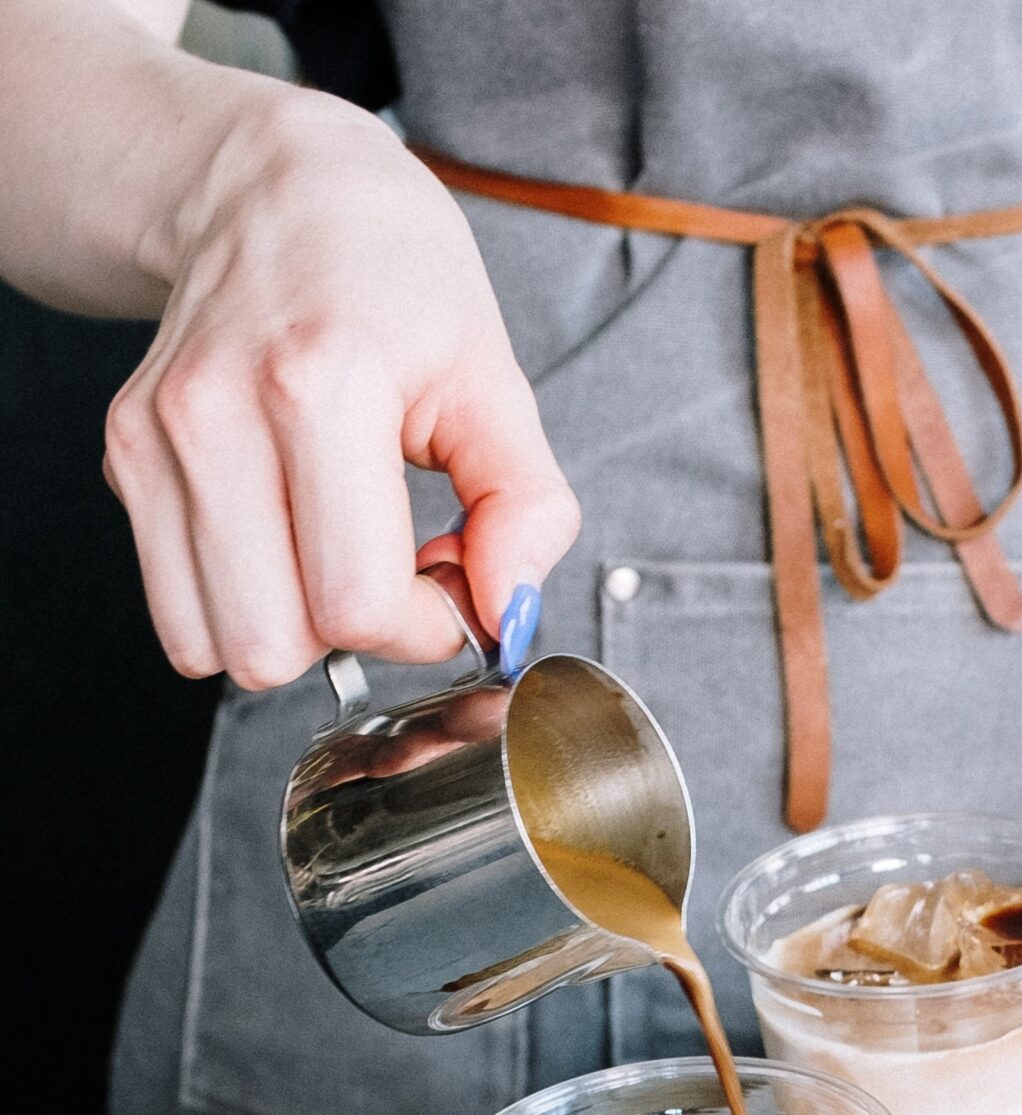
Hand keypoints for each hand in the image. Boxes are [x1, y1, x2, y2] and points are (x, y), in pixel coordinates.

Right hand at [103, 90, 578, 688]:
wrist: (276, 192)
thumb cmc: (395, 279)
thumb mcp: (496, 380)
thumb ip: (526, 507)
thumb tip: (509, 616)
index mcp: (320, 387)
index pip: (354, 604)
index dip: (423, 626)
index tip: (454, 580)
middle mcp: (215, 416)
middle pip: (272, 644)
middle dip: (355, 638)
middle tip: (397, 569)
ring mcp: (156, 440)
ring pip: (214, 644)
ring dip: (295, 628)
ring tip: (341, 552)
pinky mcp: (125, 458)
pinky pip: (181, 610)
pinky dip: (246, 603)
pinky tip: (292, 539)